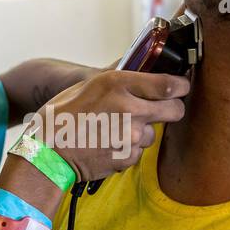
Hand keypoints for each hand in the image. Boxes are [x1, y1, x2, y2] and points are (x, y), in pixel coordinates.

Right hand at [28, 69, 188, 182]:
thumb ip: (120, 79)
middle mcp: (130, 108)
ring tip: (115, 130)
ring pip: (153, 133)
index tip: (182, 87)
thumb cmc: (63, 115)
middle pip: (175, 110)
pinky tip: (108, 144)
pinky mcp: (127, 157)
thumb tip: (145, 72)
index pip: (169, 84)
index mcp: (119, 84)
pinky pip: (138, 151)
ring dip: (141, 132)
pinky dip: (128, 149)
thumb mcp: (90, 85)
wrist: (48, 151)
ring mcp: (130, 135)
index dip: (181, 86)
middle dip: (172, 109)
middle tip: (163, 109)